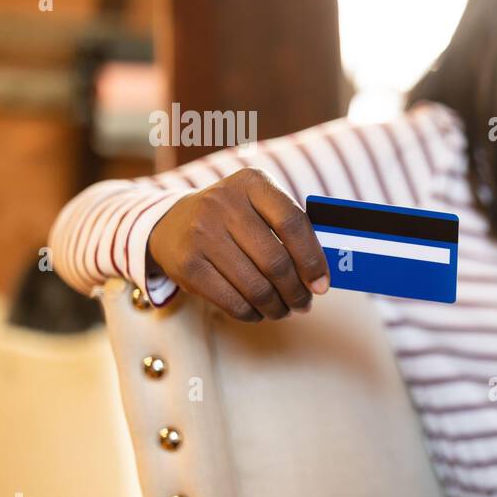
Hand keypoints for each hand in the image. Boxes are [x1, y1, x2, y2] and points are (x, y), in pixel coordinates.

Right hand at [147, 167, 329, 321]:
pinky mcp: (187, 264)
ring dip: (277, 307)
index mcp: (252, 183)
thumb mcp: (260, 207)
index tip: (322, 284)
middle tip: (304, 304)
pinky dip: (252, 313)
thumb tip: (322, 277)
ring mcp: (201, 233)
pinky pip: (232, 301)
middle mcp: (223, 203)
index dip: (313, 259)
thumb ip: (292, 231)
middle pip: (275, 261)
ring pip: (255, 287)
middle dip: (296, 291)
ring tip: (284, 310)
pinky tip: (259, 311)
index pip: (293, 223)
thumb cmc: (234, 218)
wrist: (173, 222)